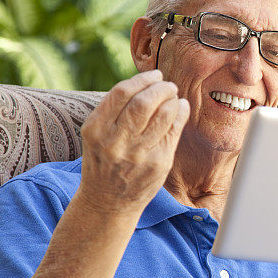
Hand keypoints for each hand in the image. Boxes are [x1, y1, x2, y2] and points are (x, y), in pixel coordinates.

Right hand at [79, 70, 189, 214]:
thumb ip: (116, 110)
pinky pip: (174, 131)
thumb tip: (148, 81)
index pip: (122, 93)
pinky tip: (181, 108)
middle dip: (161, 88)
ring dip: (173, 100)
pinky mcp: (158, 164)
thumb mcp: (97, 134)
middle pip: (144, 102)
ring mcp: (139, 154)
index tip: (155, 75)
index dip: (143, 79)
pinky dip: (181, 114)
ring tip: (174, 97)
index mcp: (96, 129)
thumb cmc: (105, 160)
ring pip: (163, 115)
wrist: (108, 202)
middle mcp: (116, 142)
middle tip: (169, 85)